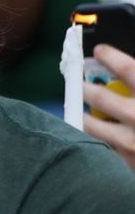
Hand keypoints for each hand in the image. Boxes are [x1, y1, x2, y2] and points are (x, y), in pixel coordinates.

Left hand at [82, 45, 134, 171]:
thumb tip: (127, 72)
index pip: (128, 68)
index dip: (111, 56)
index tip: (100, 51)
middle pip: (99, 95)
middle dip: (86, 87)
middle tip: (82, 83)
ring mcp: (131, 142)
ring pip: (90, 123)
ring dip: (84, 115)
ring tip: (83, 110)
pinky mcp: (126, 163)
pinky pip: (98, 146)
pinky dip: (94, 139)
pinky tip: (96, 134)